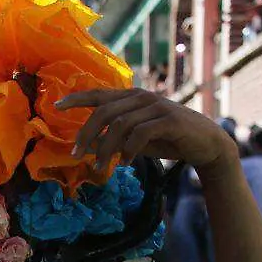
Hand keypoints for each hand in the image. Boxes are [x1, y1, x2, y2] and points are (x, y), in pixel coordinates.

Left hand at [55, 88, 238, 169]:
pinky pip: (140, 133)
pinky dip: (128, 150)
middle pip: (103, 111)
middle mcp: (141, 97)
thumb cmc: (167, 140)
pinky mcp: (168, 120)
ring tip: (101, 167)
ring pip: (119, 124)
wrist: (205, 143)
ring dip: (106, 148)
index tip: (56, 106)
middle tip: (76, 155)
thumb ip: (113, 139)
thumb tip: (87, 146)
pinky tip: (124, 163)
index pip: (98, 94)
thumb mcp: (135, 140)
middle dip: (86, 134)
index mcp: (131, 98)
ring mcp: (156, 106)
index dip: (76, 98)